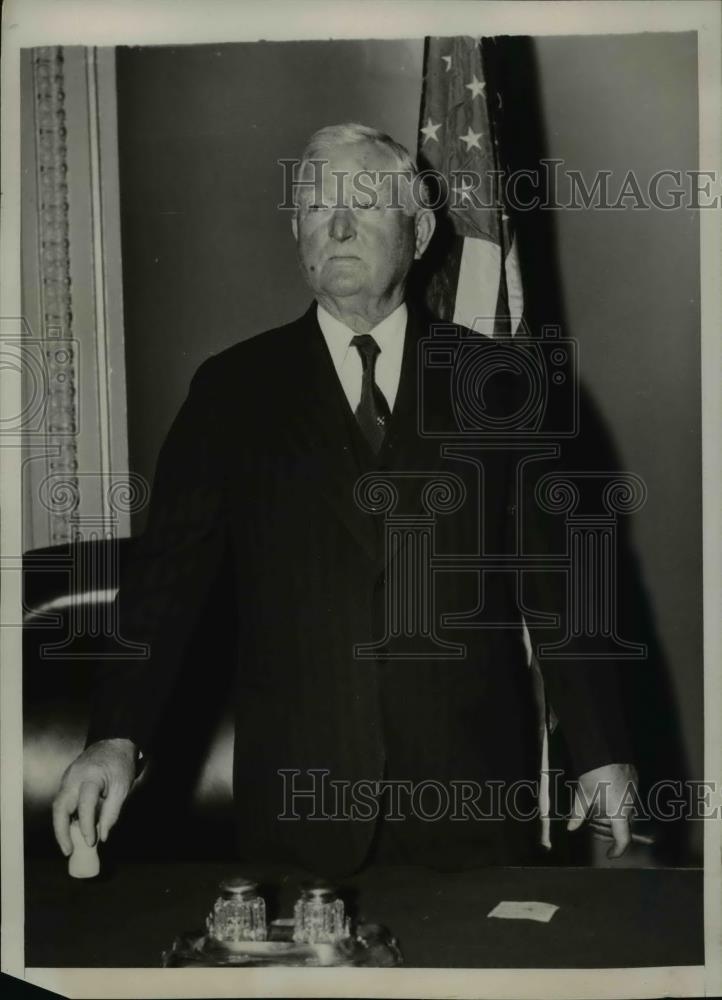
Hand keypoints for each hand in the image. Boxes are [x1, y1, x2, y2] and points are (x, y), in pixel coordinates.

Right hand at [52, 738, 137, 854]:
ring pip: (58, 806)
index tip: (91, 841)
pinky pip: (62, 801)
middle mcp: (74, 777)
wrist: (114, 743)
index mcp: (91, 777)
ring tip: (69, 844)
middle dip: (61, 831)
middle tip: (68, 850)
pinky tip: (72, 828)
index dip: (86, 825)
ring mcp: (67, 778)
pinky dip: (65, 816)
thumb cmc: (120, 765)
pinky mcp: (67, 780)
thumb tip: (102, 835)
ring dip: (61, 826)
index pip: (85, 804)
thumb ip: (111, 812)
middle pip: (60, 807)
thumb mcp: (122, 788)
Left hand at [567, 762, 638, 858]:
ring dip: (617, 814)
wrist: (606, 748)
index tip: (610, 854)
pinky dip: (620, 801)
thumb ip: (578, 813)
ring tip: (600, 808)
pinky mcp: (635, 779)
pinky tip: (607, 793)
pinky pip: (629, 796)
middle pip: (626, 824)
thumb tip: (571, 827)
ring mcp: (635, 791)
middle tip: (598, 827)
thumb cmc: (593, 774)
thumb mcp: (582, 795)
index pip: (623, 838)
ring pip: (628, 809)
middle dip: (614, 829)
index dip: (618, 849)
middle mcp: (631, 803)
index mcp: (619, 811)